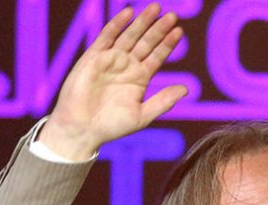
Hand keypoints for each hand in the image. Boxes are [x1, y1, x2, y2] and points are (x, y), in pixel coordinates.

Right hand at [40, 4, 186, 159]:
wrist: (82, 129)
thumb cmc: (111, 126)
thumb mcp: (142, 115)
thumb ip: (163, 101)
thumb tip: (185, 90)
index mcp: (139, 79)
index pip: (157, 56)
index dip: (167, 44)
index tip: (179, 32)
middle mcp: (126, 66)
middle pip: (146, 43)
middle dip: (158, 29)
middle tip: (172, 16)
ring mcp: (111, 60)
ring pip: (129, 36)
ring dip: (142, 22)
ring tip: (156, 8)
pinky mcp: (94, 57)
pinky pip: (107, 37)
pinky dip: (117, 25)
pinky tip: (128, 13)